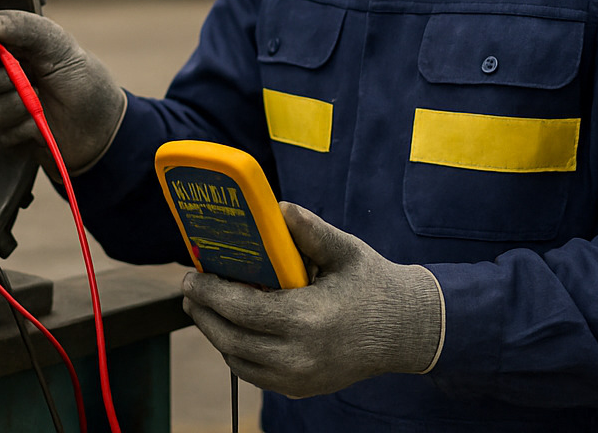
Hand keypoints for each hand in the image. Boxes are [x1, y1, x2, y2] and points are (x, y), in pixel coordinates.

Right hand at [0, 10, 126, 173]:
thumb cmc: (81, 78)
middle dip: (3, 78)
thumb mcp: (60, 45)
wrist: (99, 126)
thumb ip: (27, 27)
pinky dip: (24, 124)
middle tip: (33, 76)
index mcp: (0, 39)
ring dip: (19, 102)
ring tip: (41, 98)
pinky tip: (39, 120)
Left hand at [181, 202, 443, 398]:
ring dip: (216, 333)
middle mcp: (299, 356)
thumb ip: (310, 230)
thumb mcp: (345, 250)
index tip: (192, 275)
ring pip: (237, 360)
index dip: (209, 293)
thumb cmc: (373, 285)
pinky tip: (233, 327)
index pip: (241, 309)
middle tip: (191, 289)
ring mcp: (299, 378)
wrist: (406, 331)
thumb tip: (277, 208)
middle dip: (203, 312)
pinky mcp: (300, 388)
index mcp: (307, 319)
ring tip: (206, 306)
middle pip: (230, 338)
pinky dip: (236, 352)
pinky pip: (254, 373)